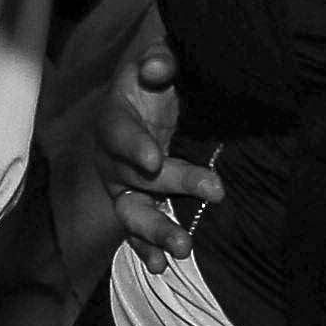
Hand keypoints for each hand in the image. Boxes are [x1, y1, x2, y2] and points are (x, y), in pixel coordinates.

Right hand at [37, 0, 216, 276]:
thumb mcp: (157, 61)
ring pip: (131, 211)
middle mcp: (111, 157)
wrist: (147, 101)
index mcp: (115, 117)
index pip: (118, 131)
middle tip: (214, 189)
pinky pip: (136, 231)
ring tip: (183, 247)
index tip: (154, 159)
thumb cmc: (154, 81)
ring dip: (156, 230)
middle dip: (170, 185)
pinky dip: (147, 249)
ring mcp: (121, 186)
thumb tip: (156, 66)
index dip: (133, 145)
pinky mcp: (135, 203)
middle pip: (132, 176)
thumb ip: (159, 59)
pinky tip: (161, 267)